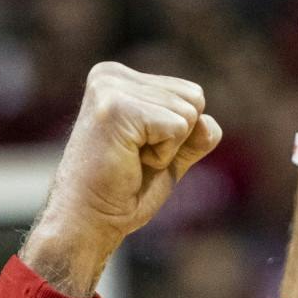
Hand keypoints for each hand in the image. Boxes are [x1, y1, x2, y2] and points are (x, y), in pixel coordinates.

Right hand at [21, 62, 221, 294]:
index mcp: (119, 78)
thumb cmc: (123, 193)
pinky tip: (129, 163)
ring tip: (129, 161)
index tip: (138, 153)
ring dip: (167, 149)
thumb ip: (194, 136)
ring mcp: (111, 88)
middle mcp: (111, 75)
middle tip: (134, 159)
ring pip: (188, 113)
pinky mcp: (117, 107)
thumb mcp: (169, 157)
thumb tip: (209, 123)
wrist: (89, 221)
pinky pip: (178, 127)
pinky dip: (163, 155)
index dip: (177, 135)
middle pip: (194, 98)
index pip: (190, 94)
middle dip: (175, 140)